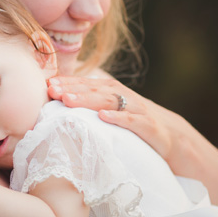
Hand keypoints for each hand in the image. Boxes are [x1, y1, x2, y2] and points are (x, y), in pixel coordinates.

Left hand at [47, 76, 174, 161]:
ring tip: (68, 100)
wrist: (170, 134)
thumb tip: (58, 101)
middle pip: (94, 90)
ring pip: (109, 101)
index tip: (47, 84)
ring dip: (87, 100)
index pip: (85, 84)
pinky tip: (102, 116)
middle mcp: (122, 95)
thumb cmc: (132, 120)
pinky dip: (117, 117)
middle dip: (72, 89)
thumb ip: (89, 104)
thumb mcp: (111, 109)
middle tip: (52, 90)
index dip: (67, 83)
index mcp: (111, 90)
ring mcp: (135, 109)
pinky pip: (131, 120)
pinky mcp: (147, 125)